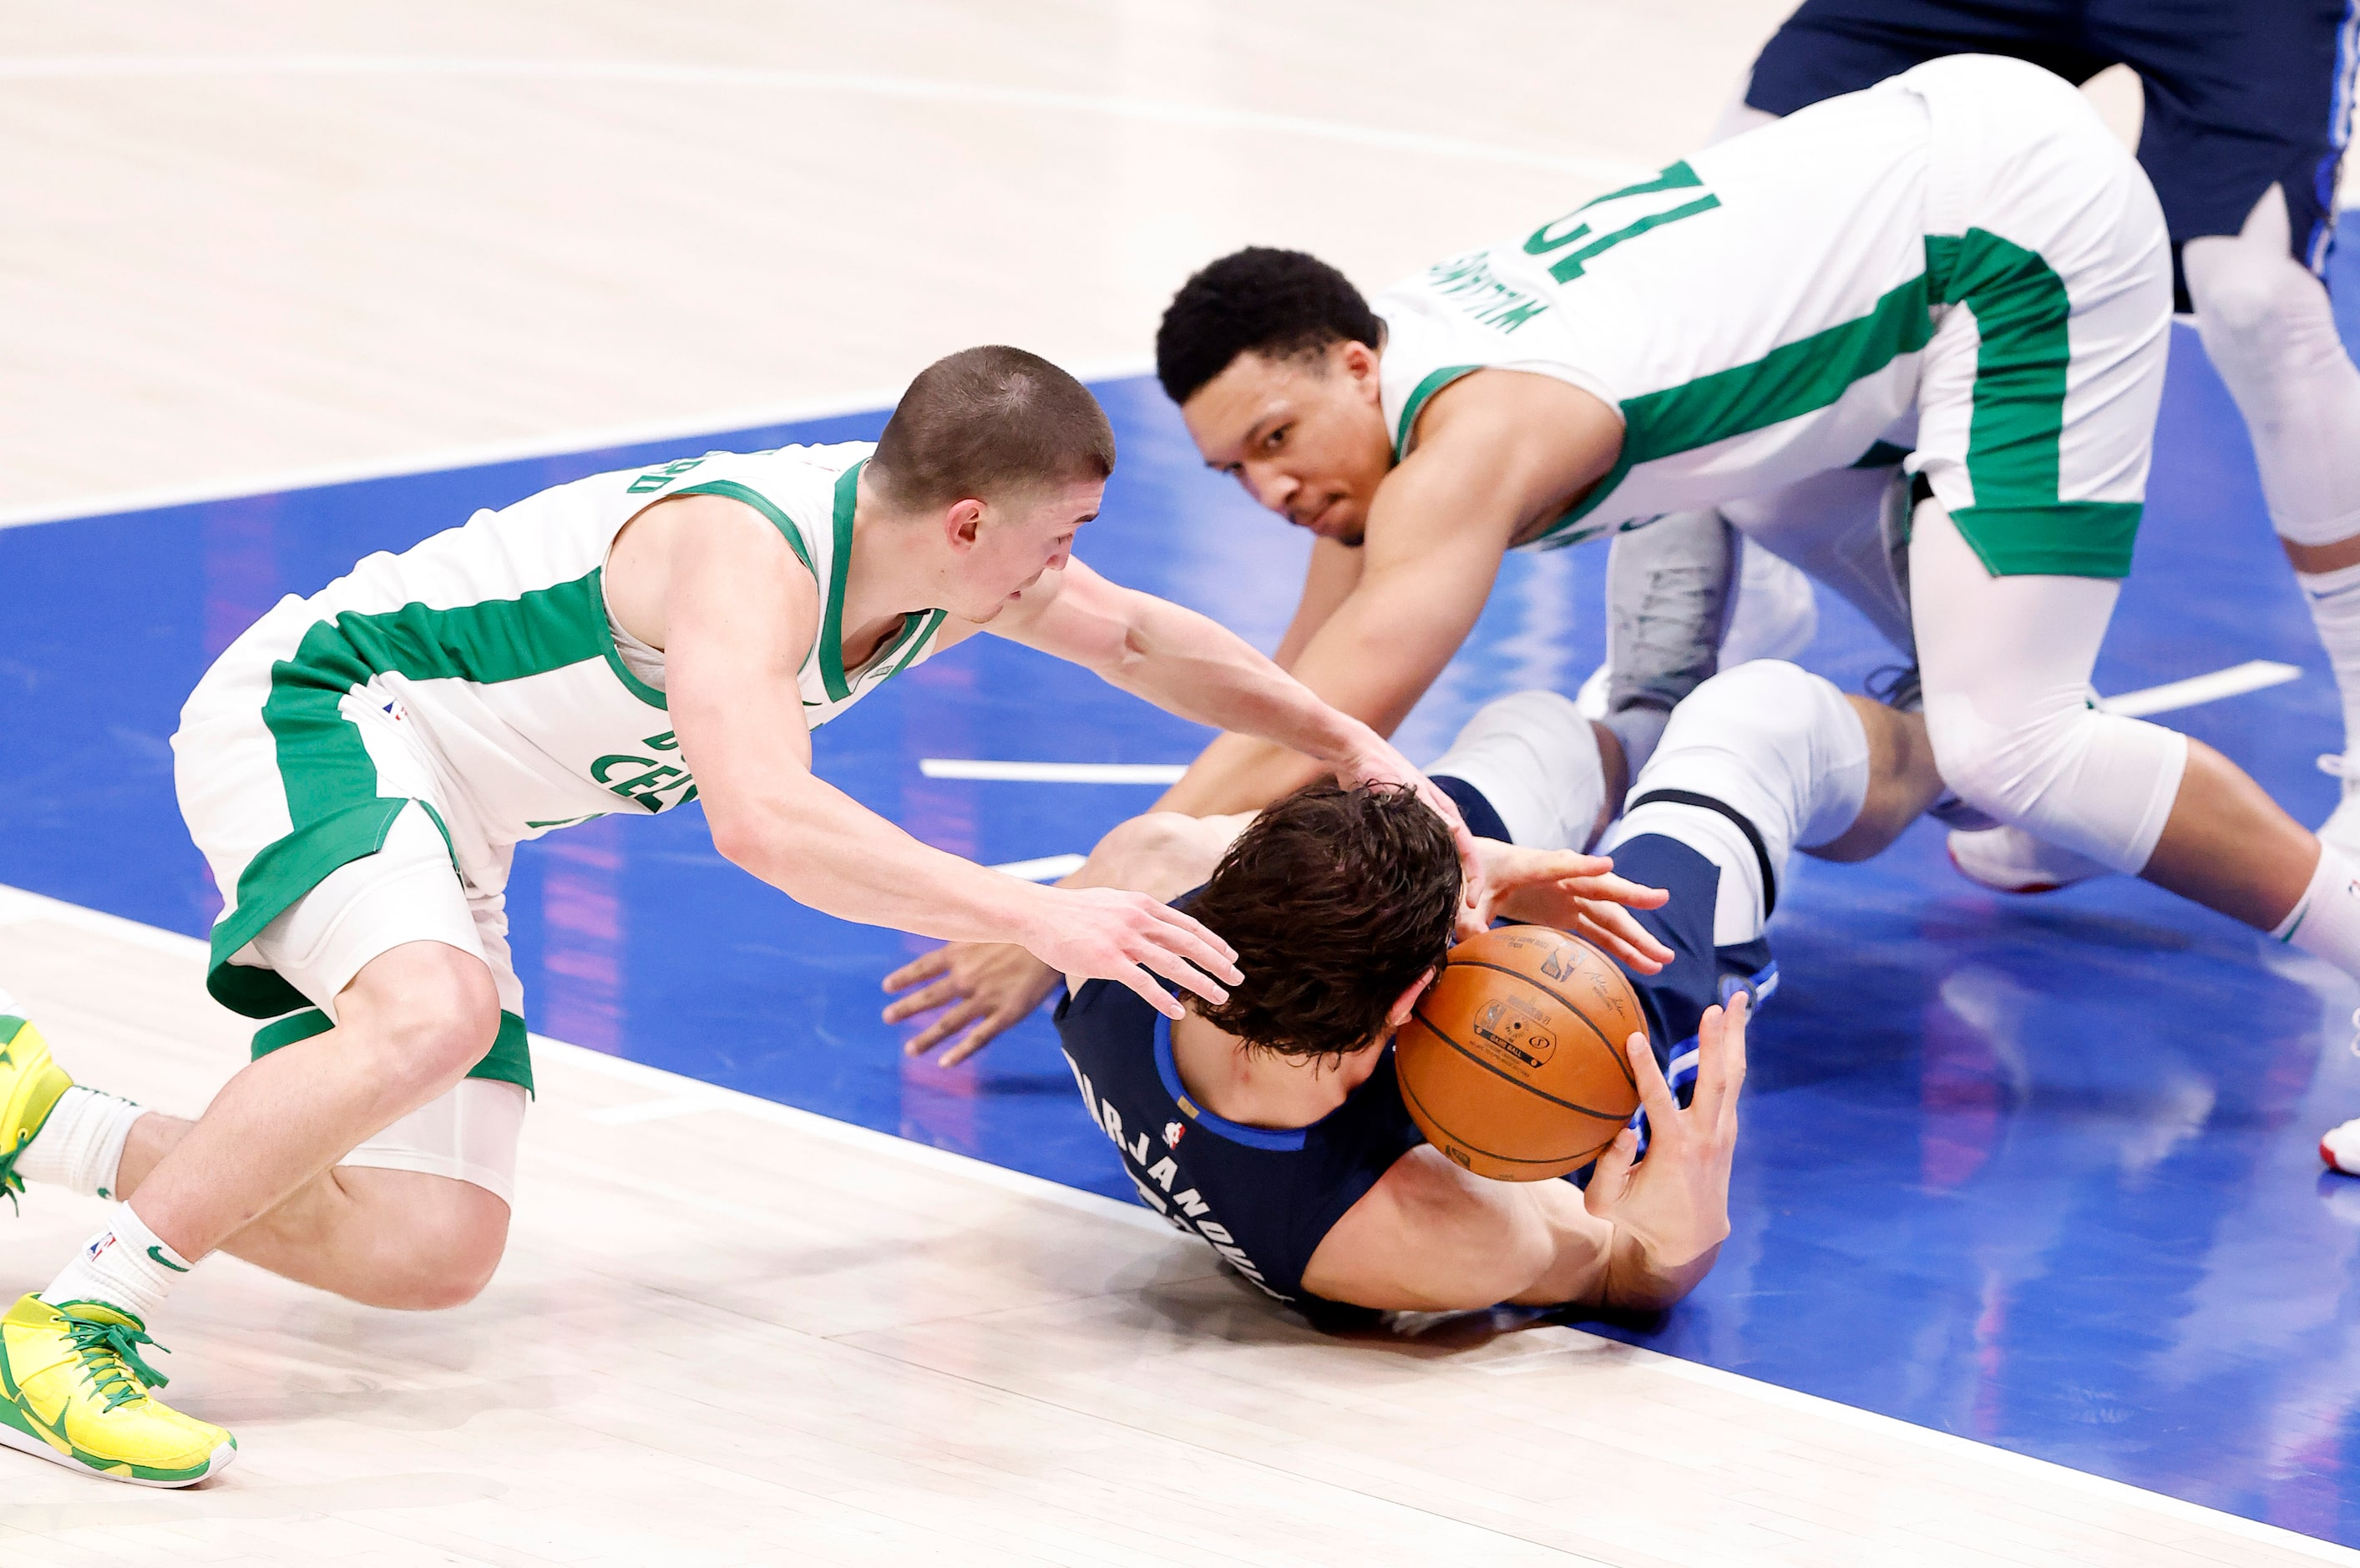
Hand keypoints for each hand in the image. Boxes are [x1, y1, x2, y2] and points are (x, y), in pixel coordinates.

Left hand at [883, 941, 1062, 1066]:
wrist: (1054, 936)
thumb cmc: (1023, 926)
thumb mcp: (987, 923)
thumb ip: (969, 935)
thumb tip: (956, 936)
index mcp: (960, 952)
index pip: (923, 967)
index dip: (904, 977)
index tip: (887, 987)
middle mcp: (967, 976)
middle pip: (929, 997)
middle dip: (906, 1008)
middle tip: (887, 1017)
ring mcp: (985, 997)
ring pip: (948, 1023)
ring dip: (927, 1038)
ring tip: (910, 1050)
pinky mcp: (1007, 1013)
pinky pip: (978, 1038)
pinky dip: (960, 1052)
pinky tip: (945, 1063)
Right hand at [1019, 884, 1242, 1022]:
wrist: (1038, 914)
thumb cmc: (1073, 911)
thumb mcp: (1113, 902)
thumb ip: (1137, 912)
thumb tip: (1157, 923)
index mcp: (1142, 904)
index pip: (1187, 925)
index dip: (1212, 942)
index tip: (1231, 956)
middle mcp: (1139, 919)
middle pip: (1189, 943)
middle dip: (1217, 962)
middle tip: (1238, 979)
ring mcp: (1124, 940)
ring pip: (1173, 964)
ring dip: (1200, 983)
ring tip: (1220, 998)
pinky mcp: (1107, 960)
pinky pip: (1143, 983)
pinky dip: (1163, 998)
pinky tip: (1179, 1011)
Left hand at [1333, 730, 1487, 937]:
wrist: (1355, 756)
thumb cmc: (1381, 769)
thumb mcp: (1408, 792)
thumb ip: (1432, 811)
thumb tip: (1458, 832)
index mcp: (1445, 813)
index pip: (1469, 850)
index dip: (1474, 878)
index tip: (1473, 904)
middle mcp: (1437, 821)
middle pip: (1456, 859)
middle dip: (1458, 887)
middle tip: (1455, 919)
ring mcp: (1420, 827)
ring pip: (1436, 860)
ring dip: (1438, 883)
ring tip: (1435, 913)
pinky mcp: (1401, 829)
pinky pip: (1415, 856)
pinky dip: (1417, 874)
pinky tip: (1407, 893)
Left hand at [1478, 843, 1673, 973]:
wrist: (1477, 866)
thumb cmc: (1473, 874)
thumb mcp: (1466, 897)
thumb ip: (1469, 917)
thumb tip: (1472, 938)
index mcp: (1531, 866)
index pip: (1558, 865)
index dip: (1581, 866)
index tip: (1607, 865)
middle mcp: (1559, 878)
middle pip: (1599, 889)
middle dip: (1629, 896)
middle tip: (1661, 899)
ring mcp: (1569, 896)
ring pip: (1609, 916)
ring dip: (1635, 937)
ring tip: (1663, 959)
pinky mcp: (1570, 912)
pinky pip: (1601, 931)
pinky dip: (1622, 948)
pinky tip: (1644, 966)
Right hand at [1583, 991, 1747, 1272]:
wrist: (1693, 1237)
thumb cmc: (1641, 1218)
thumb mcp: (1608, 1203)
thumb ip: (1607, 1169)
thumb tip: (1620, 1132)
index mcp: (1673, 1150)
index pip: (1657, 1102)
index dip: (1644, 1070)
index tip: (1633, 1038)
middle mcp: (1704, 1135)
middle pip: (1715, 1081)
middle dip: (1716, 1043)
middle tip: (1714, 1007)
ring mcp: (1722, 1130)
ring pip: (1733, 1076)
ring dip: (1736, 1037)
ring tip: (1736, 998)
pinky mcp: (1727, 1128)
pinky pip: (1732, 1082)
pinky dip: (1733, 1051)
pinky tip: (1733, 1025)